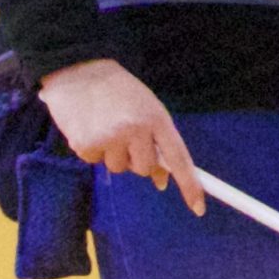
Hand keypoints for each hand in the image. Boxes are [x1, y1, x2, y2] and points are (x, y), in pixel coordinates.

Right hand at [39, 59, 204, 212]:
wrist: (80, 70)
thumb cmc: (119, 92)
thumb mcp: (147, 110)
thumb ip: (158, 141)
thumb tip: (163, 180)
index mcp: (157, 118)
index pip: (179, 158)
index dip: (190, 185)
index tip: (198, 208)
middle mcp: (136, 130)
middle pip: (145, 169)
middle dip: (138, 159)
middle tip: (126, 135)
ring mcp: (110, 138)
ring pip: (120, 168)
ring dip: (114, 154)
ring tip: (105, 126)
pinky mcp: (85, 144)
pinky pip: (95, 162)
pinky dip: (93, 150)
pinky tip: (88, 127)